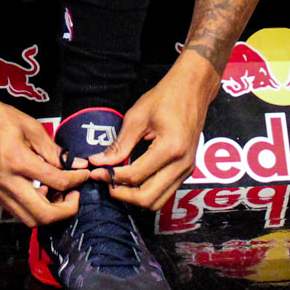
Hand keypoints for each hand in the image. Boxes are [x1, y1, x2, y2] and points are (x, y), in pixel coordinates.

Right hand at [0, 84, 88, 226]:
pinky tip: (37, 189)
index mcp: (17, 161)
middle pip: (42, 215)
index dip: (76, 180)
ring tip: (56, 193)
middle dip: (65, 210)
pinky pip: (14, 210)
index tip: (83, 174)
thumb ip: (51, 149)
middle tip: (74, 195)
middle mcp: (5, 182)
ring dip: (47, 212)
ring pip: (27, 219)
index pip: (56, 181)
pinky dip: (31, 206)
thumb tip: (72, 163)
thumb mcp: (28, 126)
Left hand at [87, 52, 218, 210]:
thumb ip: (119, 144)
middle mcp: (182, 164)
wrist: (193, 89)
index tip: (95, 172)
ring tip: (116, 184)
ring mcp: (187, 169)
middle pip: (148, 198)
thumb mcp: (137, 117)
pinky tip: (132, 180)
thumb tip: (99, 161)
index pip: (135, 176)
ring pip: (158, 200)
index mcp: (170, 149)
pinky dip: (147, 192)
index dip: (112, 177)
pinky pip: (165, 191)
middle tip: (105, 183)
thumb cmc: (166, 97)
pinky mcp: (186, 170)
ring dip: (135, 197)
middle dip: (123, 195)